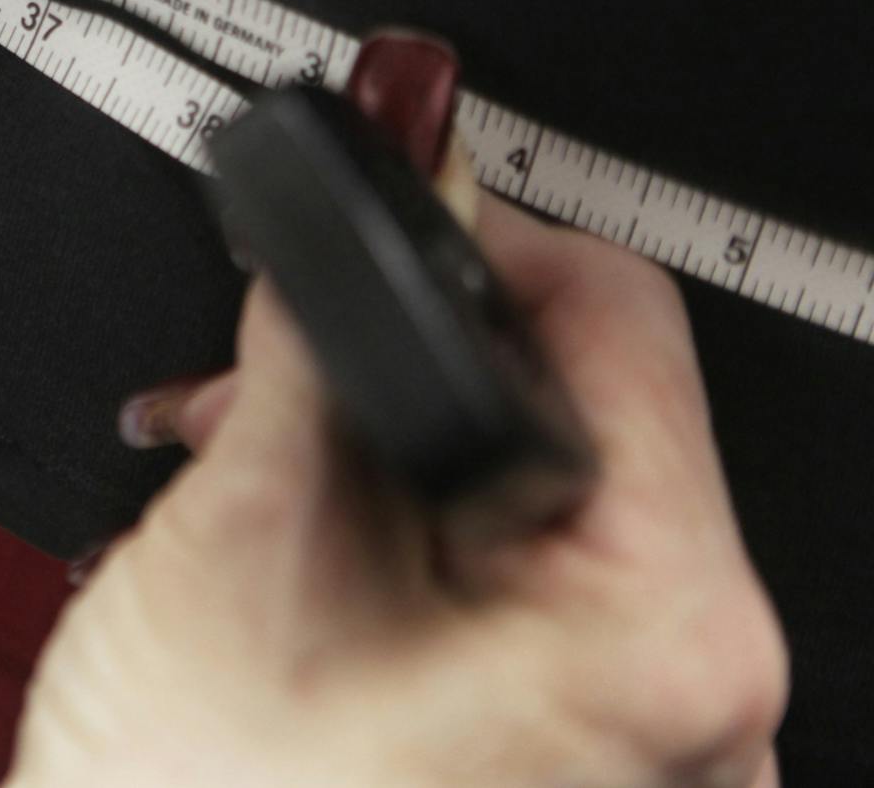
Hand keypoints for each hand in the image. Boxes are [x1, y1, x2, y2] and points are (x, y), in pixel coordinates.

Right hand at [8, 190, 788, 787]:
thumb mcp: (241, 536)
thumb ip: (310, 342)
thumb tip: (347, 210)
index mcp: (666, 638)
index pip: (621, 322)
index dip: (469, 249)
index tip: (374, 240)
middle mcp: (700, 714)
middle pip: (581, 419)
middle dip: (400, 377)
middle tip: (267, 393)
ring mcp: (644, 764)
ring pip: (539, 513)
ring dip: (386, 466)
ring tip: (255, 490)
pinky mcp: (578, 779)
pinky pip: (527, 609)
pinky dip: (413, 558)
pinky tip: (305, 563)